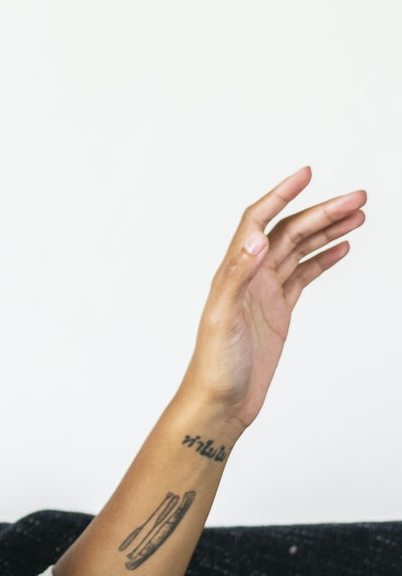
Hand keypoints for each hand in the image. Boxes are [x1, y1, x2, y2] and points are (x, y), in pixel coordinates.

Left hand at [181, 167, 365, 431]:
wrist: (220, 402)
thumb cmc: (214, 365)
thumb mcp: (222, 319)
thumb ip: (236, 277)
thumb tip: (254, 239)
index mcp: (233, 271)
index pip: (257, 221)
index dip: (281, 195)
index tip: (307, 173)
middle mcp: (248, 276)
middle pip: (289, 231)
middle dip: (323, 211)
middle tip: (360, 197)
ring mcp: (264, 292)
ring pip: (300, 250)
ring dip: (328, 230)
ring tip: (360, 214)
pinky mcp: (278, 311)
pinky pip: (303, 275)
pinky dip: (323, 258)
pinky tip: (342, 246)